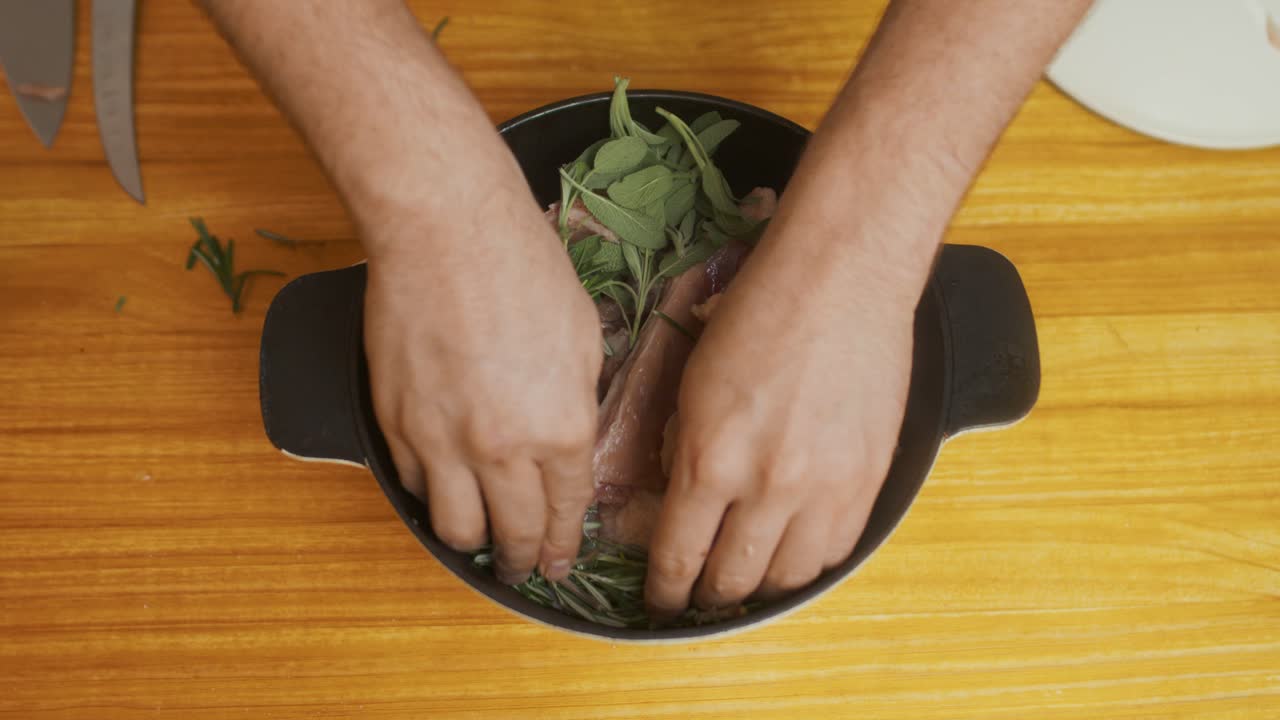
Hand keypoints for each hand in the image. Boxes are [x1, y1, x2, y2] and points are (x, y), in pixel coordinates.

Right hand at [362, 166, 601, 585]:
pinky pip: (413, 486)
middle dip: (525, 560)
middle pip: (514, 536)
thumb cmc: (521, 267)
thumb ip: (577, 400)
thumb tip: (569, 437)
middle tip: (525, 564)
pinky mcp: (395, 424)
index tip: (560, 561)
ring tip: (481, 540)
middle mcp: (503, 449)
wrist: (443, 230)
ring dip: (474, 543)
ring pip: (457, 531)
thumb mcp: (583, 337)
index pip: (566, 513)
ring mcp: (442, 442)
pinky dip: (431, 495)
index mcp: (561, 429)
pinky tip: (442, 486)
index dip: (564, 545)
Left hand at [644, 219, 918, 615]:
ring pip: (787, 578)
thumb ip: (684, 449)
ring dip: (759, 586)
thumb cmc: (760, 312)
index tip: (660, 599)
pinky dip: (809, 563)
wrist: (842, 277)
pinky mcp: (870, 480)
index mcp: (709, 458)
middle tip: (698, 593)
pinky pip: (837, 552)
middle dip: (706, 596)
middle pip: (731, 579)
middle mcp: (768, 485)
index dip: (664, 589)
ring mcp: (825, 488)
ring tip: (746, 578)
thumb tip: (681, 499)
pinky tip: (793, 551)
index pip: (678, 555)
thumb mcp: (692, 382)